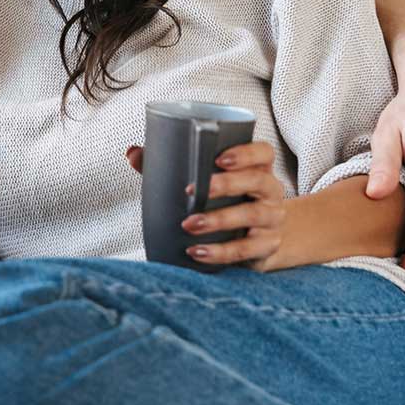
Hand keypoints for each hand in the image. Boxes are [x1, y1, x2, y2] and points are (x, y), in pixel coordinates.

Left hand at [126, 141, 288, 270]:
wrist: (259, 237)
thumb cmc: (226, 200)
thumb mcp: (207, 181)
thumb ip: (170, 165)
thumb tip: (132, 153)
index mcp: (258, 168)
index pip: (263, 152)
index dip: (245, 153)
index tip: (219, 159)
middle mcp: (271, 191)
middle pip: (257, 181)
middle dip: (225, 185)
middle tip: (191, 191)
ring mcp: (272, 219)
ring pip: (252, 215)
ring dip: (218, 219)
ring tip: (189, 225)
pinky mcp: (267, 246)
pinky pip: (246, 249)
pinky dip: (220, 251)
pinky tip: (197, 251)